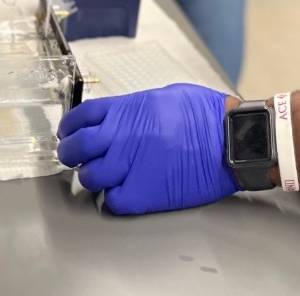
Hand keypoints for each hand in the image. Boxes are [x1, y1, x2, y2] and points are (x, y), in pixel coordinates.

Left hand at [58, 83, 239, 214]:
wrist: (230, 141)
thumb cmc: (207, 116)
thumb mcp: (165, 96)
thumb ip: (135, 109)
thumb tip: (120, 119)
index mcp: (127, 110)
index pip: (79, 118)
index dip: (69, 128)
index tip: (69, 133)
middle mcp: (121, 137)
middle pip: (75, 149)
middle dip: (71, 153)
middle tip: (77, 158)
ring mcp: (129, 167)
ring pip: (89, 177)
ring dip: (93, 177)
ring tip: (105, 176)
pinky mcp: (142, 194)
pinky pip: (112, 201)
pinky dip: (113, 199)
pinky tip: (123, 192)